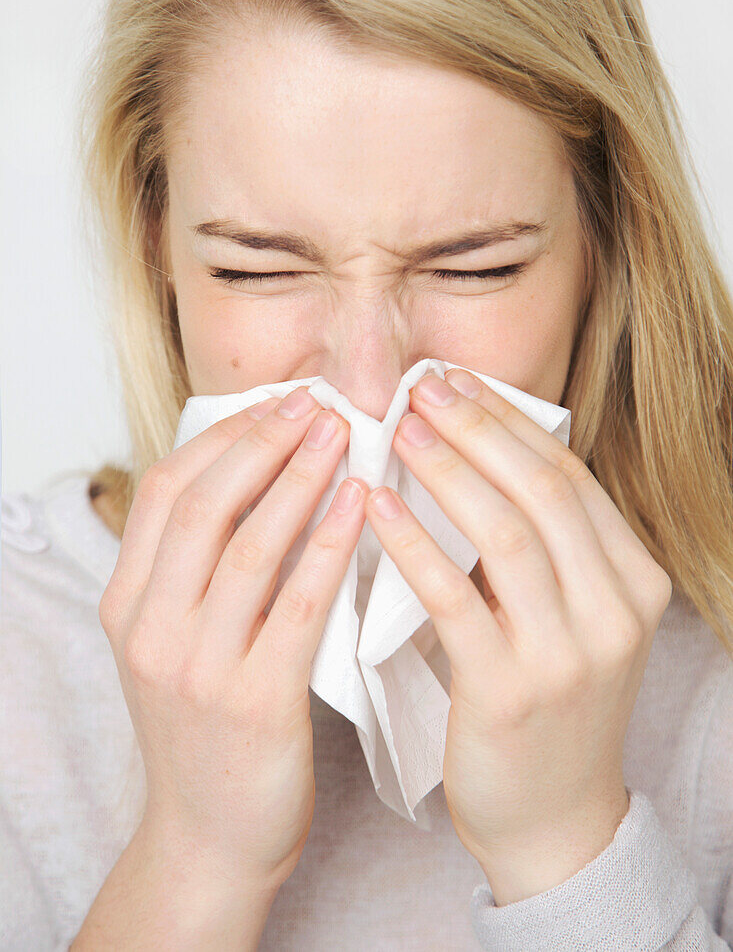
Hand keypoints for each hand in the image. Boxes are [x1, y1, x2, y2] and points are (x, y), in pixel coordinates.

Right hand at [98, 386, 367, 890]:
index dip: (223, 438)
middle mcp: (151, 629)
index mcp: (128, 605)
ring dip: (300, 478)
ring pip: (249, 544)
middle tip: (316, 401)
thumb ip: (198, 571)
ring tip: (343, 433)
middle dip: (263, 442)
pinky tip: (359, 504)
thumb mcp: (176, 643)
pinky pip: (296, 604)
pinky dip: (327, 544)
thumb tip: (261, 479)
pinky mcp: (253, 702)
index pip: (163, 492)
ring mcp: (197, 667)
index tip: (275, 404)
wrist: (211, 837)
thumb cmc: (208, 730)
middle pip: (204, 505)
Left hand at [364, 369, 671, 899]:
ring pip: (506, 534)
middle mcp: (615, 611)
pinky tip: (375, 508)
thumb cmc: (547, 703)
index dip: (507, 421)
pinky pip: (457, 599)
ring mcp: (569, 654)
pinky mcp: (511, 691)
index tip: (454, 380)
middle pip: (542, 491)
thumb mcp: (569, 617)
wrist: (553, 820)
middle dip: (477, 429)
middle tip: (420, 389)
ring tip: (398, 430)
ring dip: (447, 472)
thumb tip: (466, 452)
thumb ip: (540, 548)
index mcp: (633, 580)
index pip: (568, 475)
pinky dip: (415, 545)